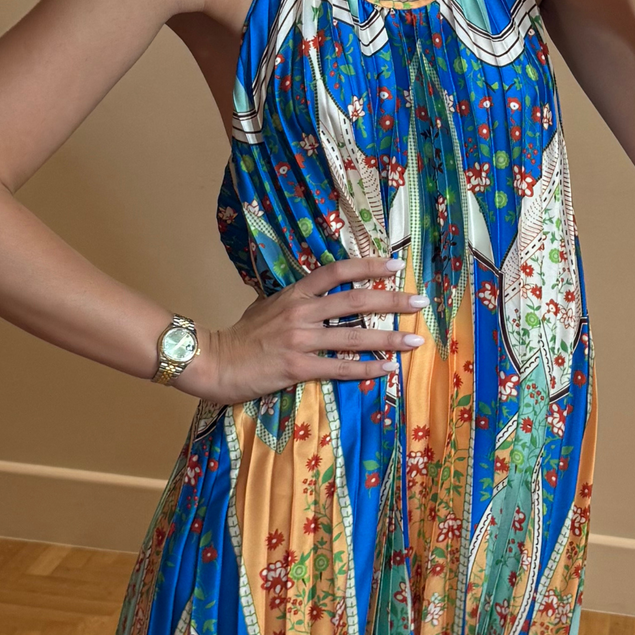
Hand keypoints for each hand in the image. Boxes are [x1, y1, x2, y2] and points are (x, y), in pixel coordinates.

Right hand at [181, 258, 426, 403]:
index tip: (396, 265)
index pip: (337, 272)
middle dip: (392, 301)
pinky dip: (366, 368)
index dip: (368, 266)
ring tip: (415, 340)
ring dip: (388, 339)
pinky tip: (388, 369)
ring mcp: (299, 340)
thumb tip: (313, 292)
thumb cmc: (241, 336)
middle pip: (355, 302)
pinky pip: (339, 367)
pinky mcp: (296, 367)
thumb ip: (293, 298)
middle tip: (420, 301)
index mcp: (294, 293)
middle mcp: (301, 312)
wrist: (213, 361)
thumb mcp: (265, 306)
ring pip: (353, 337)